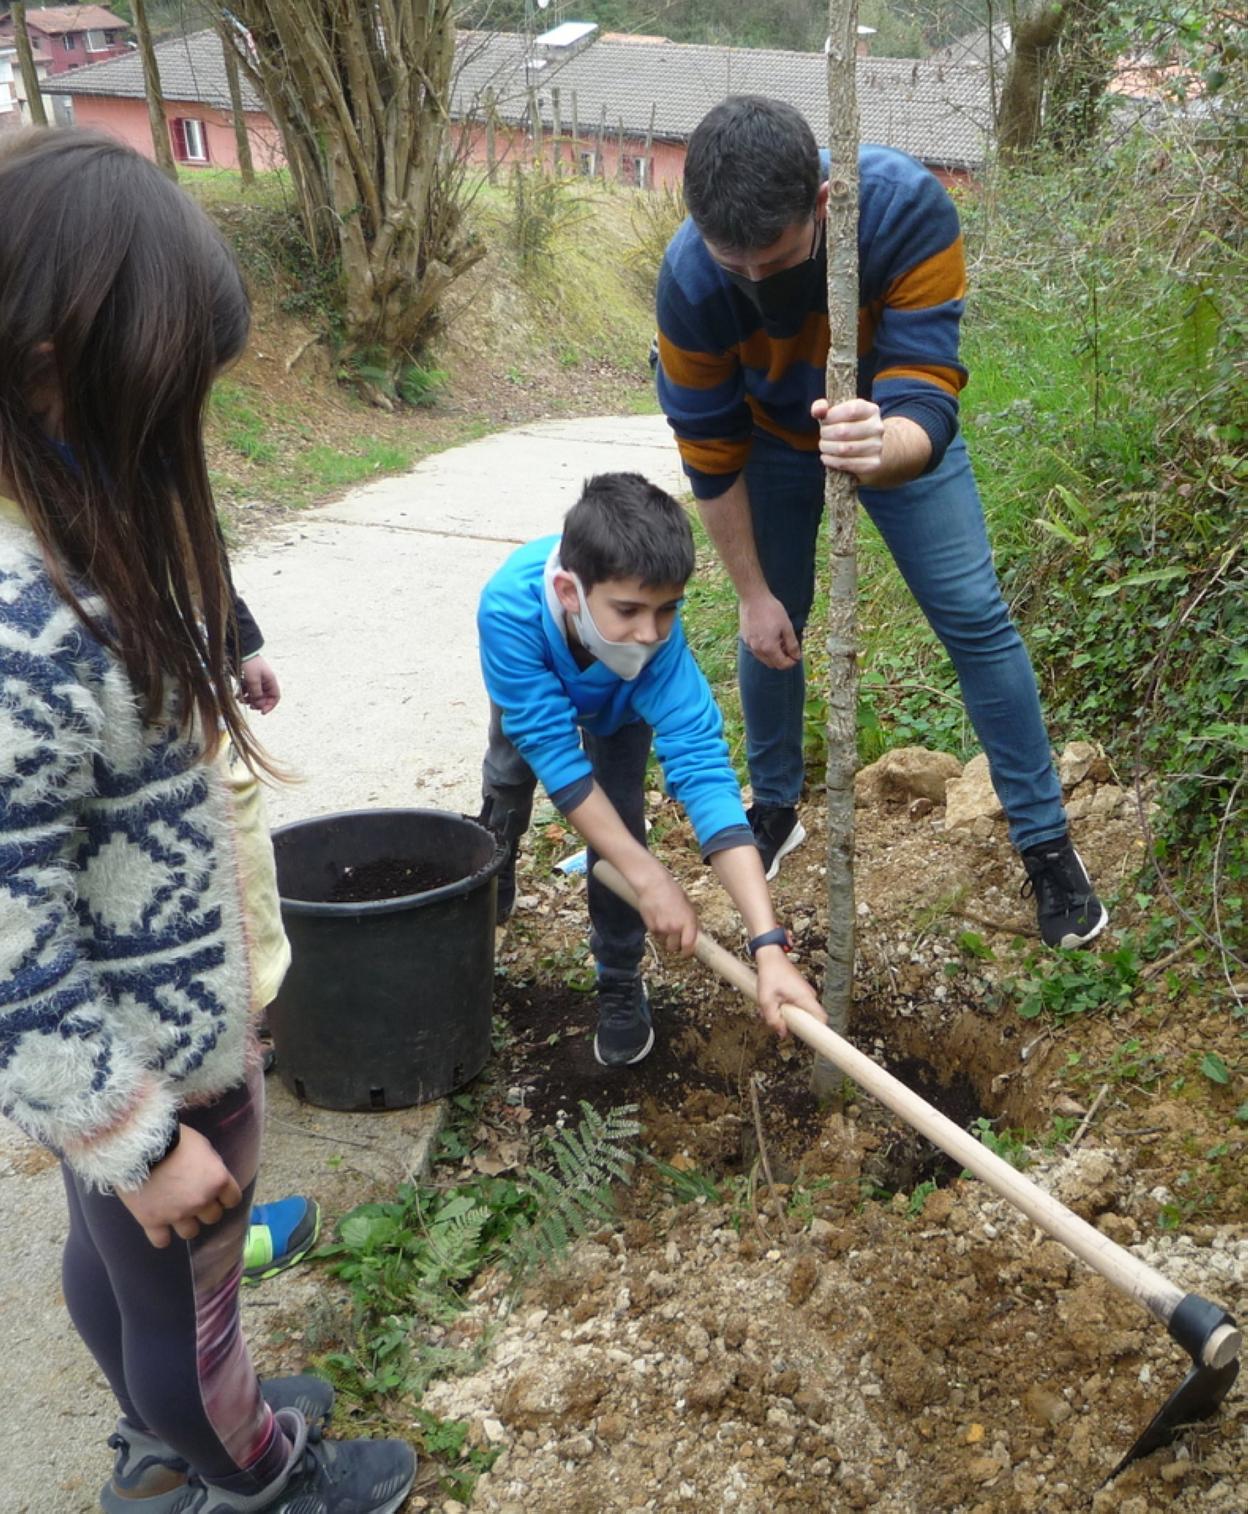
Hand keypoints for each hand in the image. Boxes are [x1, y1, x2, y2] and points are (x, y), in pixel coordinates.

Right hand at [118, 1125, 242, 1247]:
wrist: (139, 1145)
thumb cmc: (174, 1137)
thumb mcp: (202, 1145)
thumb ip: (210, 1166)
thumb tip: (211, 1177)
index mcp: (217, 1181)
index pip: (232, 1200)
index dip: (225, 1196)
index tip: (217, 1193)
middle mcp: (201, 1201)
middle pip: (212, 1218)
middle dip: (205, 1209)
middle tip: (192, 1198)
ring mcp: (176, 1214)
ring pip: (190, 1232)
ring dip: (185, 1223)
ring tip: (175, 1211)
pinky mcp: (152, 1221)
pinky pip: (161, 1241)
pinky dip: (161, 1235)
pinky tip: (159, 1225)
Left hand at [240, 655, 280, 713]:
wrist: (240, 652)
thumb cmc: (249, 664)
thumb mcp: (253, 680)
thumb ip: (257, 694)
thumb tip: (259, 705)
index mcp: (270, 681)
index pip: (275, 697)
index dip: (270, 705)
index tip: (262, 712)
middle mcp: (265, 682)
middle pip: (264, 698)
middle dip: (257, 703)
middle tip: (250, 706)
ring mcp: (257, 681)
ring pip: (255, 695)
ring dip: (249, 699)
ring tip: (241, 699)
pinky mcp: (249, 680)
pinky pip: (248, 691)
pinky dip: (243, 694)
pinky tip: (237, 695)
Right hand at [633, 865, 698, 955]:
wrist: (653, 884)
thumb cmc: (673, 891)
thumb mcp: (688, 905)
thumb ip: (691, 921)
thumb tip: (695, 933)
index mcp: (688, 922)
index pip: (688, 946)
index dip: (687, 952)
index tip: (686, 952)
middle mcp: (675, 928)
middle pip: (674, 948)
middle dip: (675, 945)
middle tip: (675, 938)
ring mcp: (662, 929)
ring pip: (664, 942)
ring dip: (665, 937)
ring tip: (665, 923)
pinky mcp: (650, 927)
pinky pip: (656, 935)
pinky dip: (657, 931)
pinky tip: (657, 918)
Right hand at [739, 592, 800, 670]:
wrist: (753, 598)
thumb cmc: (771, 610)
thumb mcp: (786, 627)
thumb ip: (792, 644)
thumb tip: (796, 656)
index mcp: (769, 648)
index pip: (782, 664)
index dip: (791, 662)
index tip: (797, 656)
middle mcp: (757, 650)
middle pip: (772, 664)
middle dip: (782, 660)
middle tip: (789, 648)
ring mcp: (749, 645)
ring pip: (763, 659)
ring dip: (773, 655)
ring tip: (779, 642)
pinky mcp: (745, 639)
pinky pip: (756, 650)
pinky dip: (764, 649)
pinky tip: (768, 637)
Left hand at [754, 948, 827, 1038]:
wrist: (770, 956)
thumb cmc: (770, 974)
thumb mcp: (766, 1000)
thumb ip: (773, 1020)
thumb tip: (783, 1033)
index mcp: (805, 999)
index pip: (822, 1019)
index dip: (820, 1032)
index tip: (814, 1041)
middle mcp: (809, 996)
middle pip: (810, 1019)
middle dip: (795, 1024)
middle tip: (781, 1021)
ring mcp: (806, 993)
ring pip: (802, 1012)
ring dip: (788, 1015)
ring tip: (773, 1007)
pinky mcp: (800, 991)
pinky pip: (797, 1006)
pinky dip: (787, 1007)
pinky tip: (774, 1002)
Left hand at [811, 397, 885, 477]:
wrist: (866, 448)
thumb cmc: (845, 426)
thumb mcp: (835, 412)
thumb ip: (822, 407)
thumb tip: (817, 411)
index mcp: (871, 410)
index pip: (851, 410)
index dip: (832, 416)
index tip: (825, 420)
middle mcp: (877, 428)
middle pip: (844, 431)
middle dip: (826, 434)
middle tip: (823, 435)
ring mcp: (877, 447)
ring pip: (843, 449)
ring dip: (827, 448)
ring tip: (824, 446)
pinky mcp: (873, 464)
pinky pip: (846, 464)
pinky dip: (831, 461)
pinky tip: (827, 457)